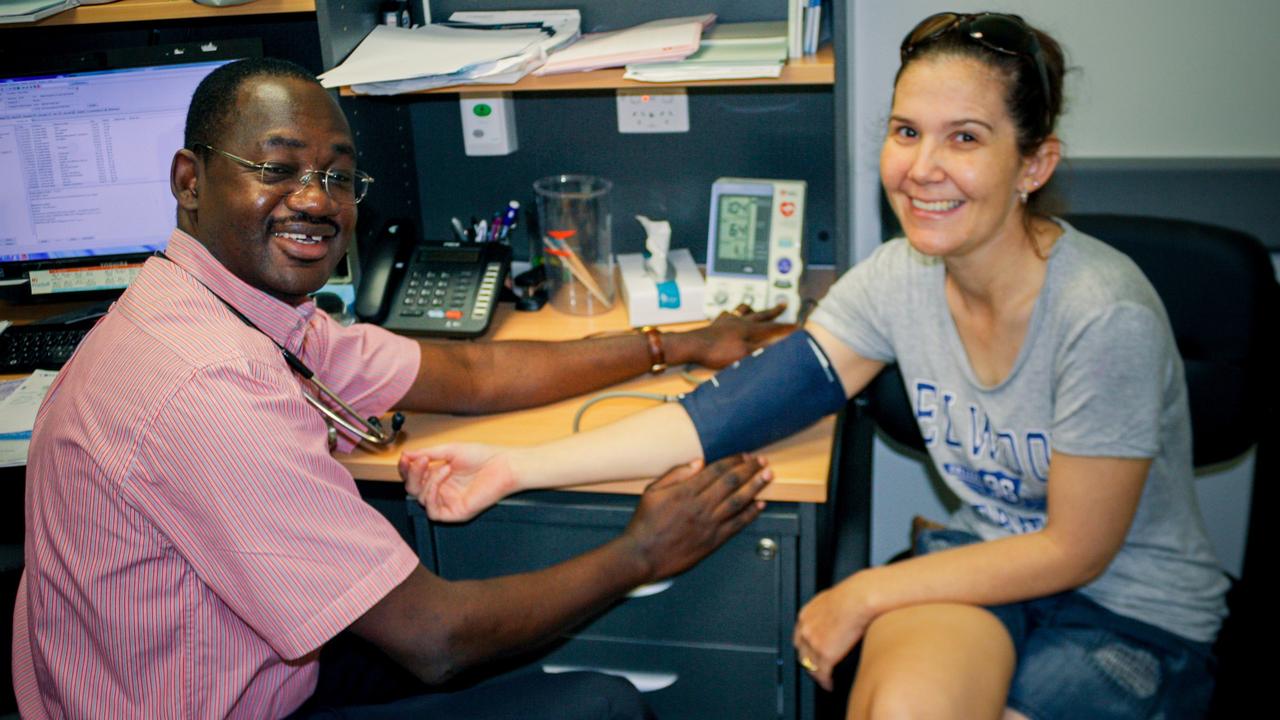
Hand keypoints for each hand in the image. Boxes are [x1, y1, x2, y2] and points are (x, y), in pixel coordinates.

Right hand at [398, 443, 518, 521]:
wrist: (503, 465)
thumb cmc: (483, 457)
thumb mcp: (450, 450)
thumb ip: (428, 453)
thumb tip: (407, 454)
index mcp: (439, 475)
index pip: (414, 476)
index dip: (406, 468)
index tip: (405, 457)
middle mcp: (442, 490)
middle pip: (413, 488)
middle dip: (412, 474)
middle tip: (419, 461)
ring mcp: (448, 502)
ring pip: (421, 499)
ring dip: (427, 480)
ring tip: (443, 466)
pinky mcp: (455, 513)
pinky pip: (433, 511)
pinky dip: (432, 494)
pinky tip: (441, 479)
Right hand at [621, 454, 770, 580]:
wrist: (643, 556)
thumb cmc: (645, 524)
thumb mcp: (652, 492)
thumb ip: (675, 474)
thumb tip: (698, 462)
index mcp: (686, 491)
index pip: (716, 470)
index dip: (733, 460)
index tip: (744, 455)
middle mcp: (700, 506)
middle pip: (731, 482)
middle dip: (749, 469)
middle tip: (762, 462)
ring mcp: (709, 524)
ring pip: (738, 500)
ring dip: (755, 486)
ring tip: (767, 476)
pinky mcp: (713, 540)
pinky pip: (737, 524)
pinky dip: (751, 513)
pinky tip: (760, 504)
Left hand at [675, 303, 793, 368]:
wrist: (692, 346)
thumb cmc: (717, 352)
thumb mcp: (744, 354)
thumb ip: (761, 349)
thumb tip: (777, 345)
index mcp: (749, 329)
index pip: (772, 327)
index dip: (785, 327)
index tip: (797, 325)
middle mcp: (739, 322)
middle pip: (761, 314)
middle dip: (773, 311)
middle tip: (783, 304)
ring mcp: (727, 321)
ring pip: (742, 311)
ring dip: (751, 309)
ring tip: (754, 307)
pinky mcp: (716, 324)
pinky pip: (727, 316)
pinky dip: (732, 315)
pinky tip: (730, 317)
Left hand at [793, 575, 872, 690]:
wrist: (858, 599)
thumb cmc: (852, 595)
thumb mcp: (830, 598)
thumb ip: (825, 609)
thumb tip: (832, 613)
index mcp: (806, 615)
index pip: (799, 637)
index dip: (805, 648)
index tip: (811, 654)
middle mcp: (806, 630)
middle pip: (802, 653)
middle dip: (808, 663)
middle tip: (816, 669)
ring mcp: (814, 643)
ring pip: (810, 666)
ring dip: (816, 675)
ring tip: (823, 680)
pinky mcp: (826, 654)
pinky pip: (822, 674)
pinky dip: (825, 682)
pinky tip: (829, 685)